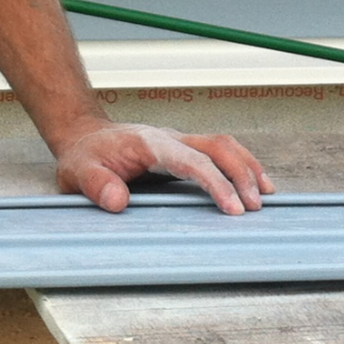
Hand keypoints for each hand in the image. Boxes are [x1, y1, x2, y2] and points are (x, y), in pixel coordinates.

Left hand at [53, 123, 274, 214]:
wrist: (84, 136)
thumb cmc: (84, 156)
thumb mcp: (78, 172)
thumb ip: (97, 185)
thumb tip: (119, 202)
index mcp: (150, 144)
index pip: (192, 160)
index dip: (215, 182)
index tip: (233, 207)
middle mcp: (170, 138)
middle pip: (218, 146)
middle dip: (242, 174)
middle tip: (255, 207)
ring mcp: (178, 142)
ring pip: (223, 145)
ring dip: (247, 166)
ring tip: (265, 194)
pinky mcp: (182, 150)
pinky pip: (217, 152)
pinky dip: (239, 165)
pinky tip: (250, 183)